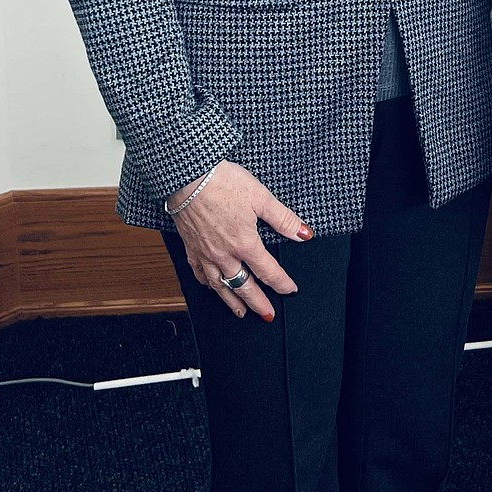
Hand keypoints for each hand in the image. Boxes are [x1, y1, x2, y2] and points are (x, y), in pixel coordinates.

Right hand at [169, 161, 313, 321]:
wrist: (187, 177)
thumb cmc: (223, 182)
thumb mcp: (261, 196)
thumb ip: (283, 219)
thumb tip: (304, 234)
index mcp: (245, 243)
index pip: (268, 271)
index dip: (281, 283)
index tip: (290, 290)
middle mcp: (224, 255)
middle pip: (244, 286)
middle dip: (257, 303)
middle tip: (266, 315)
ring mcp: (205, 254)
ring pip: (220, 286)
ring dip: (232, 301)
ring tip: (239, 312)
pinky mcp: (190, 247)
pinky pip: (199, 274)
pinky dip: (207, 284)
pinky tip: (210, 286)